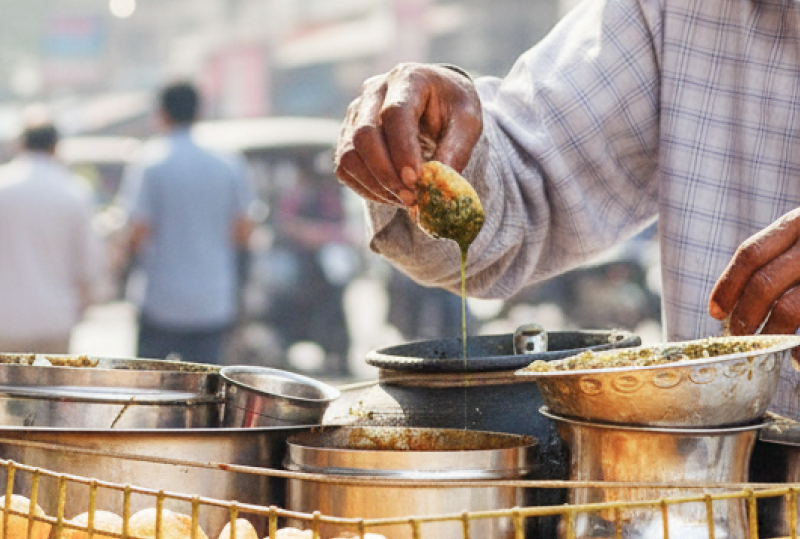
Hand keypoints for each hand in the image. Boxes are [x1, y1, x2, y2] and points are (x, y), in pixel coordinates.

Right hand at [334, 63, 481, 206]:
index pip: (395, 113)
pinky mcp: (348, 136)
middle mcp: (374, 91)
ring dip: (376, 185)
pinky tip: (391, 195)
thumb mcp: (468, 122)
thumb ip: (456, 150)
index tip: (417, 180)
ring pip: (349, 154)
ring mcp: (356, 114)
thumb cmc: (453, 108)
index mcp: (408, 78)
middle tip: (411, 197)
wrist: (437, 101)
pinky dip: (366, 188)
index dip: (403, 150)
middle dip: (387, 173)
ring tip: (405, 199)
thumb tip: (437, 186)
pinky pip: (345, 168)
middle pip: (364, 134)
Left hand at [709, 208, 799, 336]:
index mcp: (795, 223)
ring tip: (763, 347)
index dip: (727, 286)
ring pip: (789, 308)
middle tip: (736, 337)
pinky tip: (795, 357)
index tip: (714, 312)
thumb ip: (777, 255)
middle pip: (764, 283)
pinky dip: (799, 345)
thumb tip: (731, 304)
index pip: (750, 254)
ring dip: (770, 334)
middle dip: (744, 316)